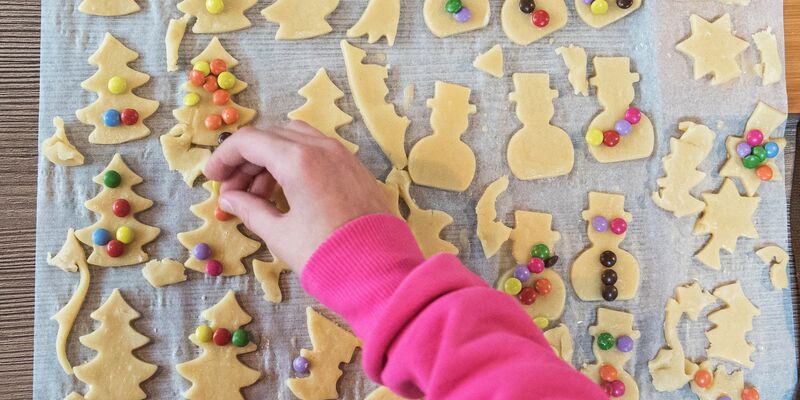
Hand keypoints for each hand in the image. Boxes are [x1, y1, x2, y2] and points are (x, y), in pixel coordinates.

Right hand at [203, 122, 392, 272]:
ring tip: (256, 195)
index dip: (224, 157)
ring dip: (270, 160)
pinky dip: (294, 162)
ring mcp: (342, 155)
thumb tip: (230, 198)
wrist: (380, 272)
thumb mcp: (280, 234)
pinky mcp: (355, 168)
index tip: (211, 178)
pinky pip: (317, 152)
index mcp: (299, 159)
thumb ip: (250, 209)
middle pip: (272, 136)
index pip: (249, 141)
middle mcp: (322, 148)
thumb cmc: (326, 255)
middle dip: (246, 159)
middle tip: (231, 189)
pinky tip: (284, 192)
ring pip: (295, 140)